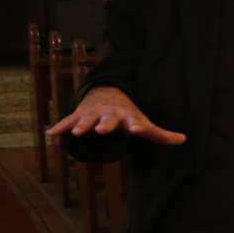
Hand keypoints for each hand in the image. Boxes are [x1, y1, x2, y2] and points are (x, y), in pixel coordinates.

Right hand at [46, 86, 185, 145]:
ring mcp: (94, 114)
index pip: (134, 122)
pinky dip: (60, 127)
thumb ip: (161, 134)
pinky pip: (68, 121)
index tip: (136, 129)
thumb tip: (183, 140)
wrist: (107, 92)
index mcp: (128, 117)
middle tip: (101, 131)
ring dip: (81, 125)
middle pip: (108, 120)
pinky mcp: (79, 115)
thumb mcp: (144, 122)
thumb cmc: (128, 113)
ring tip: (76, 133)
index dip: (136, 126)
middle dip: (104, 125)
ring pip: (86, 120)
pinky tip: (50, 133)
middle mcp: (110, 115)